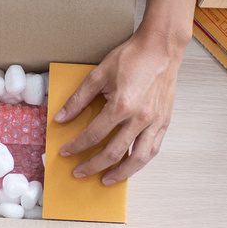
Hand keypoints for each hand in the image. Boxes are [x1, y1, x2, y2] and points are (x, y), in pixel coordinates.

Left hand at [54, 0, 201, 184]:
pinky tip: (130, 166)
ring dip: (120, 174)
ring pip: (137, 159)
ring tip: (106, 180)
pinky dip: (140, 162)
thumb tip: (61, 118)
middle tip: (79, 172)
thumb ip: (78, 99)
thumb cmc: (131, 57)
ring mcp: (155, 122)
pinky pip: (153, 149)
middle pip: (113, 153)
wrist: (161, 48)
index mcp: (121, 105)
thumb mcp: (98, 74)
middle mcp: (140, 118)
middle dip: (93, 166)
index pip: (93, 135)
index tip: (65, 152)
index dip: (76, 146)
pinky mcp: (164, 122)